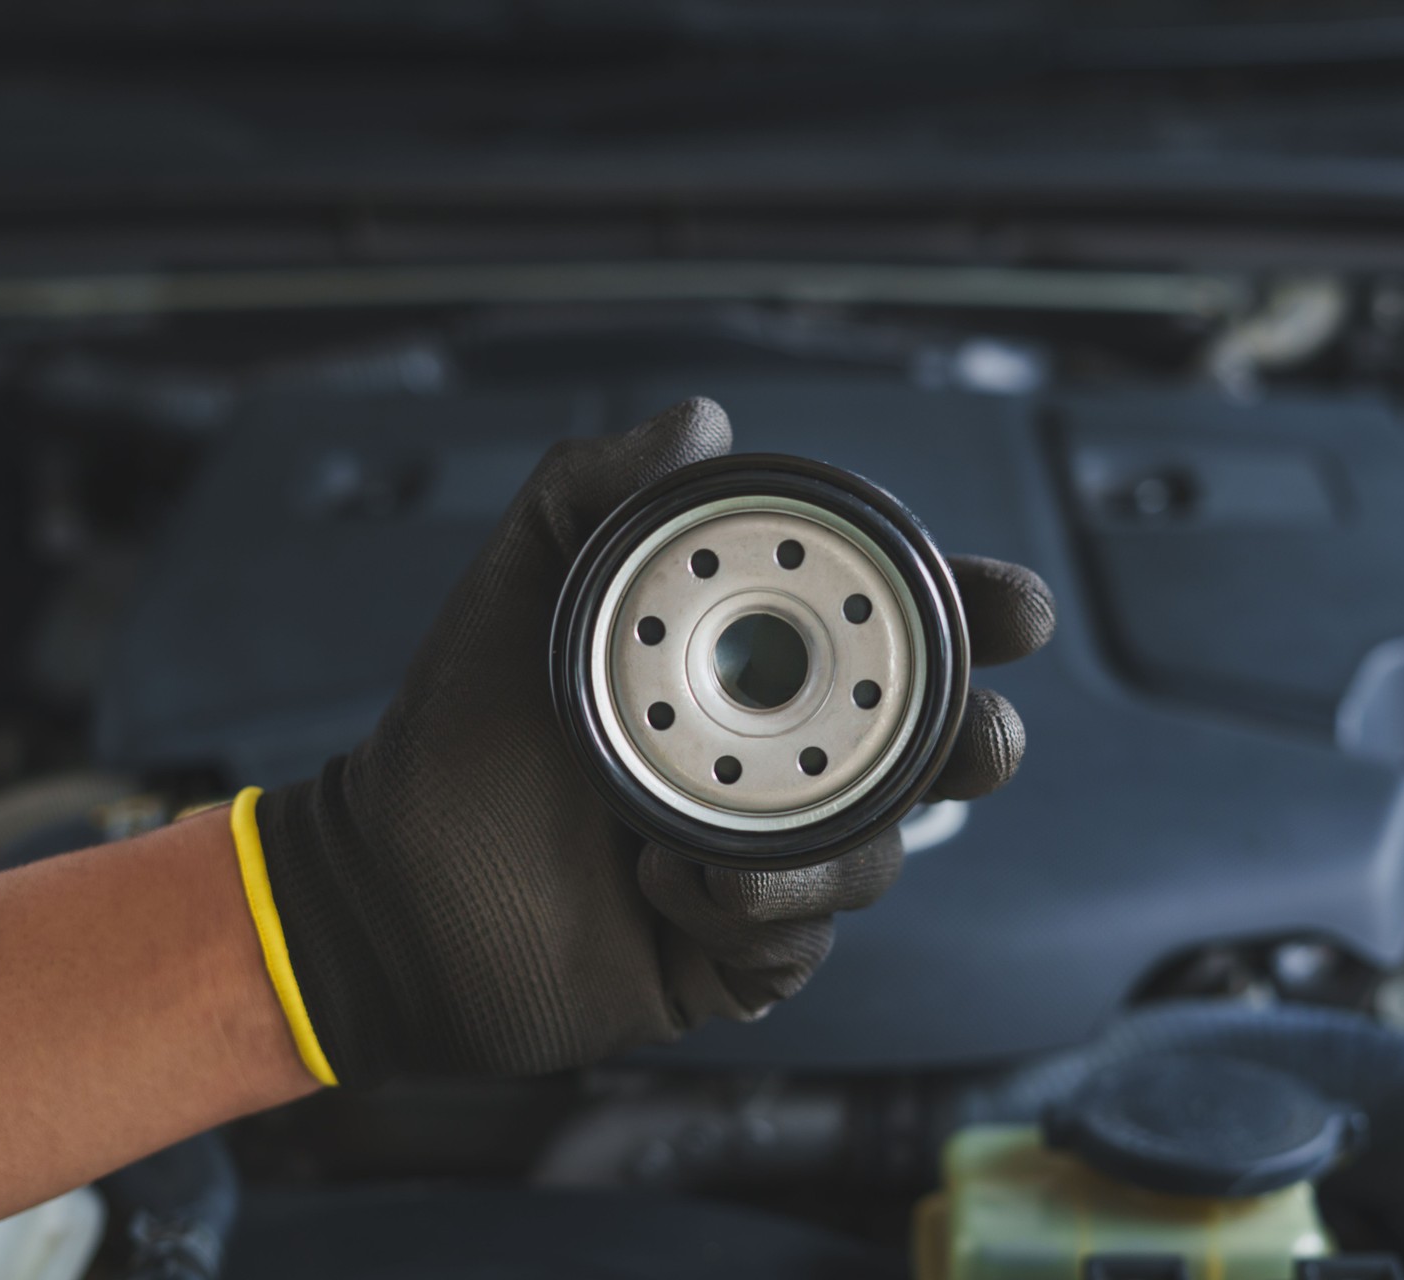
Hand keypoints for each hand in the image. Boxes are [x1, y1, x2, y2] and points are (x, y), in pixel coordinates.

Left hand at [250, 398, 1054, 1084]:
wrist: (393, 887)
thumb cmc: (458, 731)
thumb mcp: (521, 586)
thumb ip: (596, 488)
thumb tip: (702, 422)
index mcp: (748, 674)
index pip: (895, 638)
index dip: (974, 617)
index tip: (1010, 608)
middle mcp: (778, 767)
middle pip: (934, 756)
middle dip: (976, 744)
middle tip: (966, 740)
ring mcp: (766, 867)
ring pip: (875, 861)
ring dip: (813, 855)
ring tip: (690, 846)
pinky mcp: (737, 957)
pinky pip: (799, 946)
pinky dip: (747, 920)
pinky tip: (659, 893)